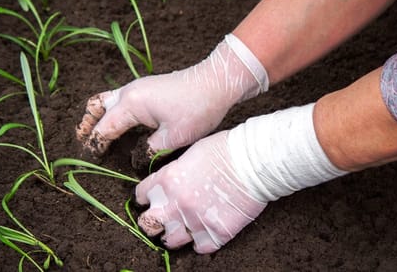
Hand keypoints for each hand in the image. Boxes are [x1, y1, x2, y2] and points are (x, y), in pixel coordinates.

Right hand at [76, 34, 267, 156]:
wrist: (216, 82)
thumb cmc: (197, 109)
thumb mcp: (173, 138)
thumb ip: (148, 151)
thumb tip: (135, 159)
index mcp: (132, 104)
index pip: (104, 128)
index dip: (95, 145)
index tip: (89, 159)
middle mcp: (129, 92)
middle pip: (96, 108)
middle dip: (86, 126)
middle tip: (81, 144)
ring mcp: (137, 87)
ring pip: (106, 100)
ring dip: (97, 116)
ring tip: (92, 134)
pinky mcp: (146, 87)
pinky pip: (118, 99)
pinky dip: (110, 111)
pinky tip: (117, 125)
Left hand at [134, 131, 266, 253]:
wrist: (254, 161)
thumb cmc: (225, 149)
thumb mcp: (189, 153)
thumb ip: (174, 172)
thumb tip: (168, 182)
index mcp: (167, 180)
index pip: (141, 195)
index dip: (146, 197)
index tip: (151, 199)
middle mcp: (177, 203)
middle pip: (148, 224)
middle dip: (152, 221)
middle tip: (161, 218)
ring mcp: (196, 221)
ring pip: (170, 241)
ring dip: (174, 235)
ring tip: (180, 229)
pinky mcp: (217, 233)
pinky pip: (200, 248)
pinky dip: (200, 242)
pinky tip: (204, 233)